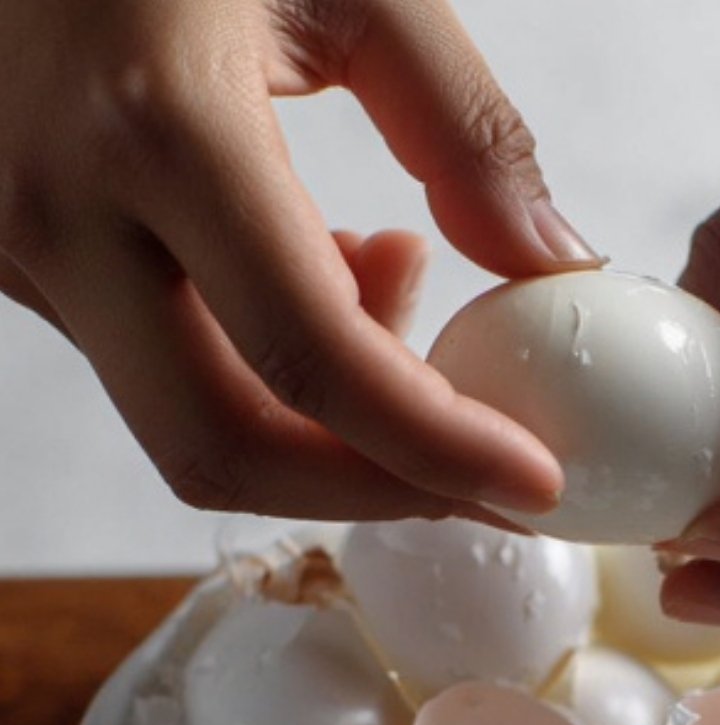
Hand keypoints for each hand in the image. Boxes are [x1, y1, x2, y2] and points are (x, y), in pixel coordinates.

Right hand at [0, 0, 597, 520]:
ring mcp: (21, 251)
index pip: (313, 361)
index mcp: (157, 125)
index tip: (531, 483)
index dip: (435, 448)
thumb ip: (463, 124)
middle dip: (372, 488)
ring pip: (189, 423)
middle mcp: (64, 212)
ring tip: (390, 282)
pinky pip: (153, 373)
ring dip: (320, 421)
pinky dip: (260, 368)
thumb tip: (548, 261)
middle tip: (481, 476)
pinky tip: (312, 266)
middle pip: (227, 450)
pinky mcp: (13, 266)